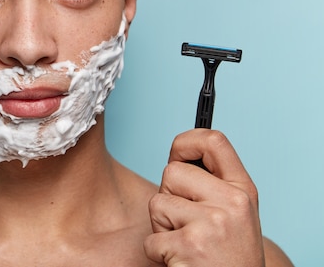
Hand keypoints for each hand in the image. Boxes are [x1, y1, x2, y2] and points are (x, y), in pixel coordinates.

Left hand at [144, 129, 264, 266]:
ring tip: (187, 245)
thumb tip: (178, 155)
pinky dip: (158, 253)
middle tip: (187, 224)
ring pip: (157, 203)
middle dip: (169, 197)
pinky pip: (151, 239)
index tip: (176, 152)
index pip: (214, 141)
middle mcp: (233, 202)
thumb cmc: (229, 258)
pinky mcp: (190, 245)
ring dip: (162, 227)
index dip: (187, 141)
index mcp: (244, 190)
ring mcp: (212, 223)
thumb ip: (213, 185)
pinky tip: (181, 261)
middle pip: (171, 172)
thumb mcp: (236, 216)